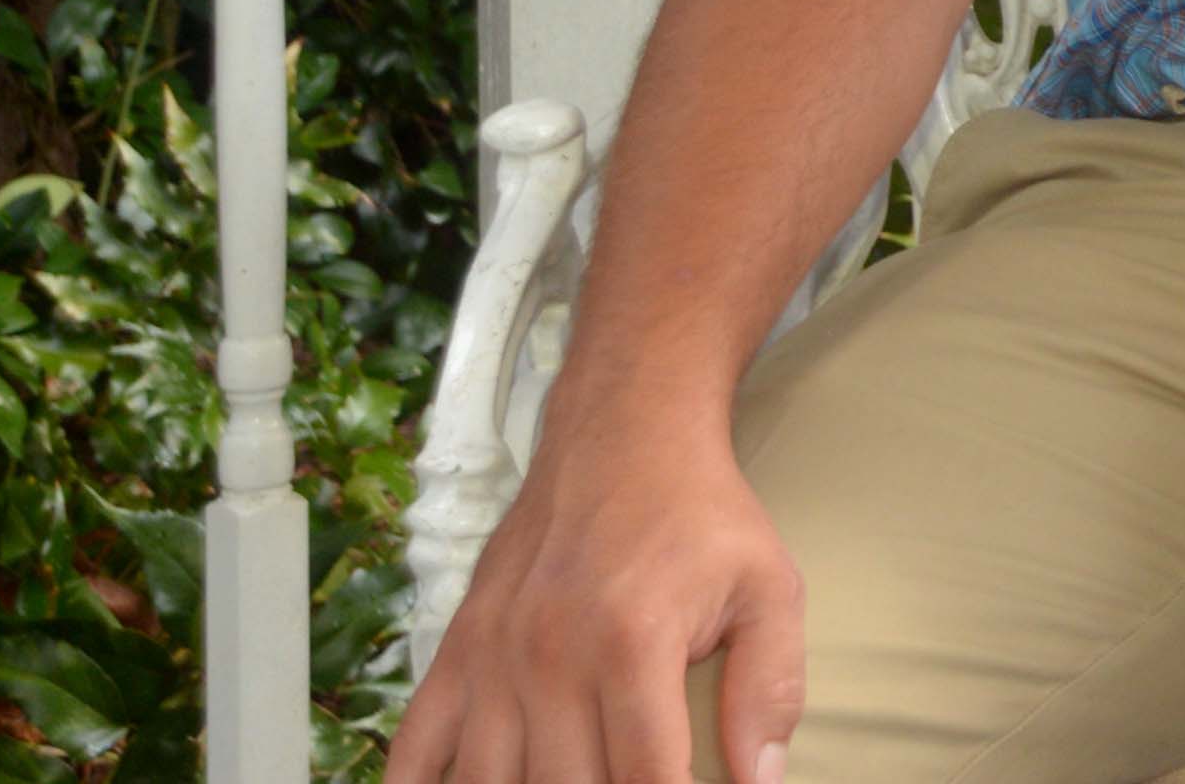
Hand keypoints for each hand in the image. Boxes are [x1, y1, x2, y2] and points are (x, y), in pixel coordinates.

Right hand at [388, 397, 802, 783]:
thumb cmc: (701, 516)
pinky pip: (414, 750)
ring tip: (567, 783)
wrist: (622, 435)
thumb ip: (771, 687)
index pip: (646, 780)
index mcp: (631, 643)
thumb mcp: (769, 587)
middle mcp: (548, 657)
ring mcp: (490, 658)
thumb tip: (761, 779)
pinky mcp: (456, 652)